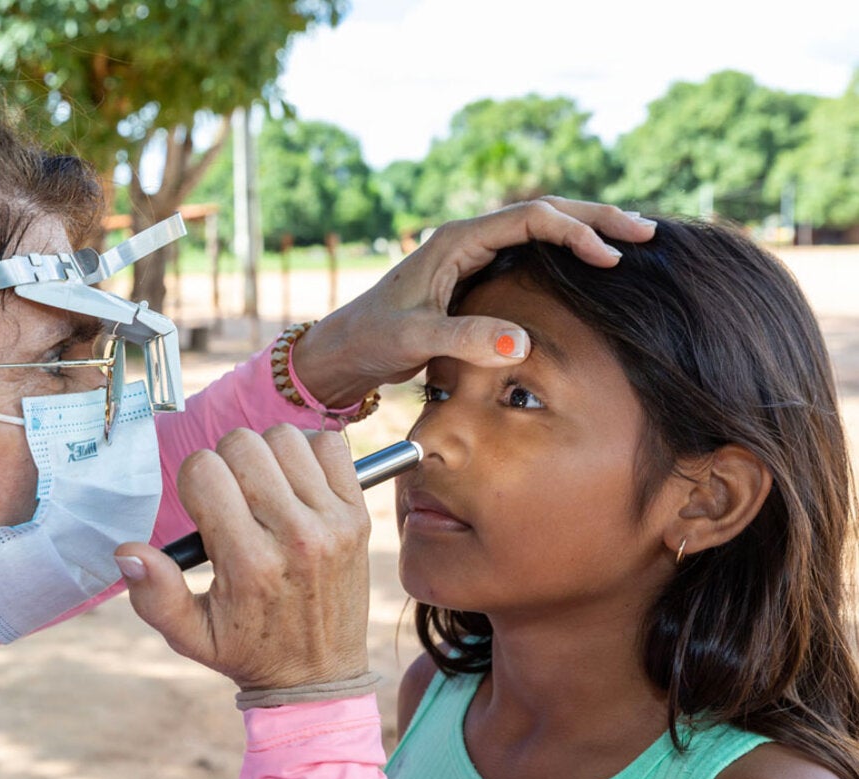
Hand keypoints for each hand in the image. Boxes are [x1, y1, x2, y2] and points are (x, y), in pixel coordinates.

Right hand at [115, 425, 369, 690]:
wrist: (319, 676)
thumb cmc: (248, 651)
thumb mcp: (190, 636)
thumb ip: (154, 595)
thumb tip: (127, 552)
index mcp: (248, 561)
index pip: (204, 470)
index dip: (194, 482)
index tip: (204, 509)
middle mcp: (294, 535)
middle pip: (243, 445)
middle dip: (226, 464)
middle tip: (232, 499)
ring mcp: (332, 521)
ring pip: (284, 438)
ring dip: (266, 456)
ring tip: (263, 491)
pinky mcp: (358, 514)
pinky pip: (331, 445)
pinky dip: (310, 454)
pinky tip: (297, 485)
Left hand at [293, 197, 656, 404]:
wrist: (347, 350)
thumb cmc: (374, 339)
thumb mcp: (417, 339)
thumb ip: (466, 339)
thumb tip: (523, 344)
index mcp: (456, 240)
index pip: (530, 218)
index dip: (575, 232)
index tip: (610, 256)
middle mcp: (468, 239)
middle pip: (544, 213)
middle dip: (596, 217)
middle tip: (646, 232)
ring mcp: (474, 255)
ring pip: (541, 230)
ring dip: (586, 230)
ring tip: (634, 239)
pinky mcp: (477, 276)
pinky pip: (532, 253)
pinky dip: (567, 253)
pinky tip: (595, 264)